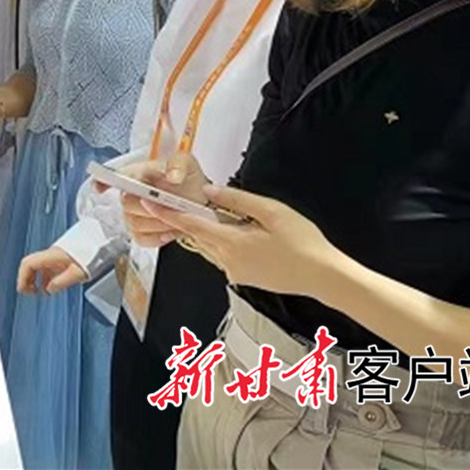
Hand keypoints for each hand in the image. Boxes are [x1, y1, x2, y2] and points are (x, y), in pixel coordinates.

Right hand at [17, 246, 88, 294]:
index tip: (22, 290)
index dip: (22, 278)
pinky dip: (43, 278)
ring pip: (37, 267)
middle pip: (29, 265)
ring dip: (34, 279)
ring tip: (37, 291)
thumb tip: (48, 289)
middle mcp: (49, 255)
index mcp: (50, 256)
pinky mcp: (59, 259)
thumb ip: (60, 282)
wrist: (98, 244)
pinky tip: (49, 286)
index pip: (28, 264)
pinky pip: (45, 268)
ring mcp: (53, 256)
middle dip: (25, 279)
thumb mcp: (76, 273)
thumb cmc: (90, 255)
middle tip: (28, 292)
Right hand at [106, 152, 210, 247]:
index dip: (101, 181)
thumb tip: (172, 176)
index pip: (111, 176)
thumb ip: (178, 164)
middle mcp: (130, 193)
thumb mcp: (187, 163)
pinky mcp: (141, 231)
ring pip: (134, 223)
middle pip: (126, 203)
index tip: (99, 188)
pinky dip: (158, 237)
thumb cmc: (189, 179)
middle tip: (172, 207)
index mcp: (136, 173)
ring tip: (176, 218)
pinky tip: (170, 230)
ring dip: (158, 223)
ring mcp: (134, 213)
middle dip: (150, 208)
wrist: (200, 200)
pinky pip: (140, 238)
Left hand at [142, 184, 343, 296]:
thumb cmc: (302, 241)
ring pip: (213, 244)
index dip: (166, 213)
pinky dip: (226, 241)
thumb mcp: (271, 212)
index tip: (145, 203)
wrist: (324, 277)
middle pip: (199, 234)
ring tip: (232, 216)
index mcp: (231, 243)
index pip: (190, 225)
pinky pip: (225, 254)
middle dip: (189, 217)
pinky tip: (247, 233)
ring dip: (212, 230)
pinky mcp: (243, 277)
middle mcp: (226, 261)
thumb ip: (236, 201)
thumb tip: (207, 192)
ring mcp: (234, 272)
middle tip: (180, 199)